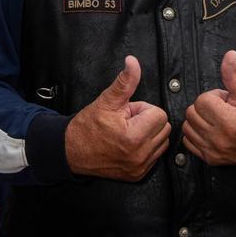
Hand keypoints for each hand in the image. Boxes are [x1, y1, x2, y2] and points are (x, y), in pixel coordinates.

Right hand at [65, 56, 170, 180]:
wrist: (71, 151)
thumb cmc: (87, 127)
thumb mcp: (106, 101)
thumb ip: (125, 82)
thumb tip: (133, 62)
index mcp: (134, 137)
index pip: (159, 114)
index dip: (142, 109)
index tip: (126, 114)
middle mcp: (140, 155)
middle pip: (163, 127)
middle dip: (147, 121)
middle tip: (126, 122)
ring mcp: (139, 167)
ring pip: (162, 141)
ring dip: (148, 134)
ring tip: (127, 132)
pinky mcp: (138, 174)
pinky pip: (155, 155)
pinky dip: (146, 147)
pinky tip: (129, 144)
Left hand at [182, 50, 235, 163]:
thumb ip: (234, 76)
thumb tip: (229, 55)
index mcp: (229, 122)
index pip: (202, 100)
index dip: (215, 96)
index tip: (227, 100)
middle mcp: (219, 139)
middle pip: (192, 112)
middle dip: (206, 106)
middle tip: (224, 109)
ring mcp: (214, 151)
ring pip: (187, 126)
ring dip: (199, 119)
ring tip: (218, 119)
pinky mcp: (211, 159)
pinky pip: (189, 142)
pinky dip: (196, 134)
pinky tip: (211, 129)